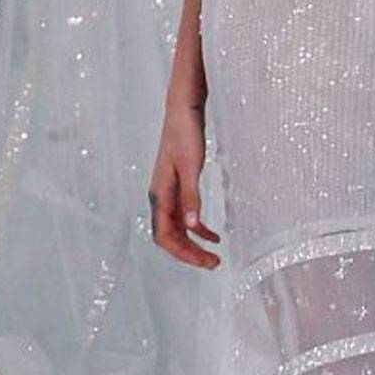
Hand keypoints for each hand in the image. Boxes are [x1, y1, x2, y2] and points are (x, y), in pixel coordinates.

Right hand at [148, 103, 220, 267]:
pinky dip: (198, 228)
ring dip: (194, 243)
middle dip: (190, 253)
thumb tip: (193, 227)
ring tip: (215, 255)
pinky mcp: (178, 186)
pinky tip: (213, 234)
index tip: (205, 261)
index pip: (165, 236)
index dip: (183, 253)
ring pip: (178, 228)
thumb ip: (191, 197)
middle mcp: (160, 197)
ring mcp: (168, 193)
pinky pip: (185, 215)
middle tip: (214, 263)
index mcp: (160, 194)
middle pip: (170, 237)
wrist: (182, 110)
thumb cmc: (185, 134)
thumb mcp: (191, 166)